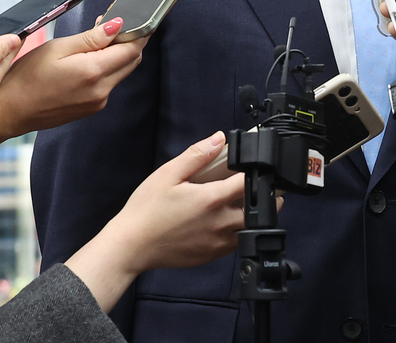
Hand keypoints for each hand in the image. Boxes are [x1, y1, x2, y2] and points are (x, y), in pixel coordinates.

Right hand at [0, 18, 145, 163]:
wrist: (10, 110)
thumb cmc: (28, 76)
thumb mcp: (58, 48)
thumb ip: (92, 38)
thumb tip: (118, 25)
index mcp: (94, 72)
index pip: (132, 50)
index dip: (138, 32)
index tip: (136, 20)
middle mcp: (102, 91)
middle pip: (131, 61)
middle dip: (128, 42)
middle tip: (110, 27)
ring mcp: (98, 102)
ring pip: (121, 73)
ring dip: (116, 56)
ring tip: (94, 42)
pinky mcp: (92, 108)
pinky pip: (109, 84)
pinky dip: (105, 69)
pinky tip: (87, 61)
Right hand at [65, 131, 262, 311]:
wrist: (130, 246)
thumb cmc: (146, 210)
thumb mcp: (168, 174)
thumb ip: (197, 155)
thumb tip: (220, 139)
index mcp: (211, 200)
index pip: (249, 184)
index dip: (258, 174)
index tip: (256, 168)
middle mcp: (219, 224)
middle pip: (260, 212)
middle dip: (264, 198)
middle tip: (257, 187)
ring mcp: (217, 243)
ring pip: (250, 230)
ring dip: (253, 217)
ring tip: (243, 203)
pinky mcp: (211, 256)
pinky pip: (235, 244)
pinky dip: (238, 232)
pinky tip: (224, 221)